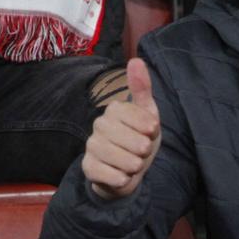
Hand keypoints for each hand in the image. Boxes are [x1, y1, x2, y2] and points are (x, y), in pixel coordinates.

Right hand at [84, 58, 160, 199]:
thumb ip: (142, 88)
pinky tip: (124, 177)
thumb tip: (136, 60)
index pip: (132, 114)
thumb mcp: (148, 114)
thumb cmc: (139, 138)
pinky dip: (119, 178)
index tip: (151, 132)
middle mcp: (99, 125)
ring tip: (135, 164)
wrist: (129, 171)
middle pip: (125, 137)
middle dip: (141, 148)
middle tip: (143, 151)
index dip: (147, 126)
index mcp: (114, 110)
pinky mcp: (88, 167)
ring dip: (132, 164)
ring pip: (114, 155)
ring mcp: (91, 146)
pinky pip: (103, 173)